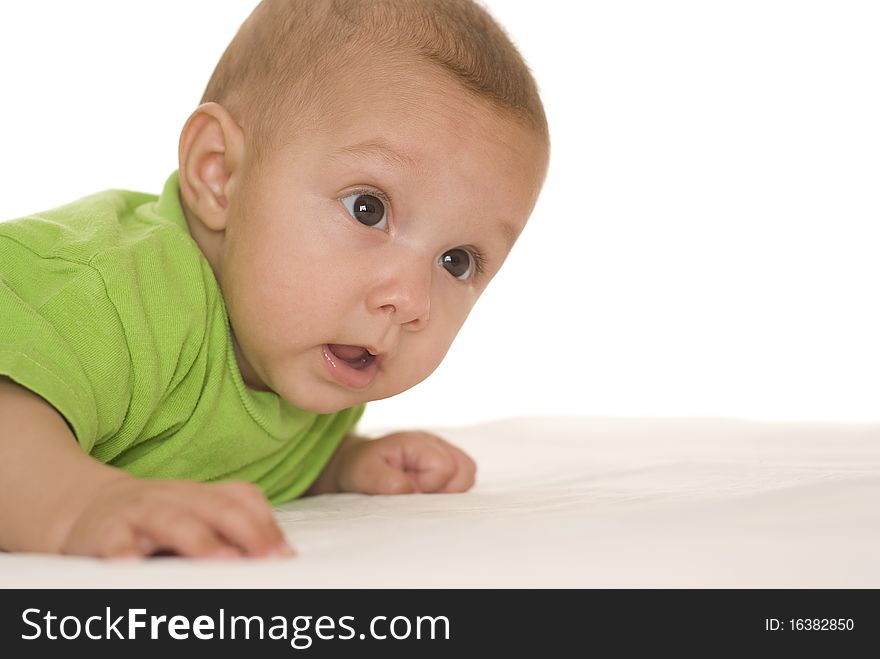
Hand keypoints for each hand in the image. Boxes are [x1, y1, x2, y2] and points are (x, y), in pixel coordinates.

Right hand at [59, 475, 293, 558]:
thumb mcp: (197, 514)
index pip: (242, 499)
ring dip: (199, 541)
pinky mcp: (104, 532)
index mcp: (202, 494)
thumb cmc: (156, 518)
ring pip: (172, 521)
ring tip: (222, 561)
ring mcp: (140, 512)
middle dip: (244, 531)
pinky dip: (125, 552)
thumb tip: (284, 554)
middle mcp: (175, 497)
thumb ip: (236, 528)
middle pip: (215, 507)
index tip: (284, 554)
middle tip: (265, 558)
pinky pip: (116, 541)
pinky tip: (135, 565)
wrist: (89, 507)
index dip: (265, 524)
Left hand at [323, 431, 476, 494]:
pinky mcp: (446, 465)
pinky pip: (462, 481)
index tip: (408, 490)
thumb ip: (388, 482)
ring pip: (468, 476)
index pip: (445, 468)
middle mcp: (435, 444)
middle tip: (418, 493)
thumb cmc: (360, 468)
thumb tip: (415, 491)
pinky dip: (448, 492)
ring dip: (448, 492)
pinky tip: (427, 492)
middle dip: (444, 491)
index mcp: (417, 441)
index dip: (429, 487)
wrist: (356, 465)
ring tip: (422, 493)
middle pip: (466, 470)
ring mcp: (443, 453)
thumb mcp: (364, 474)